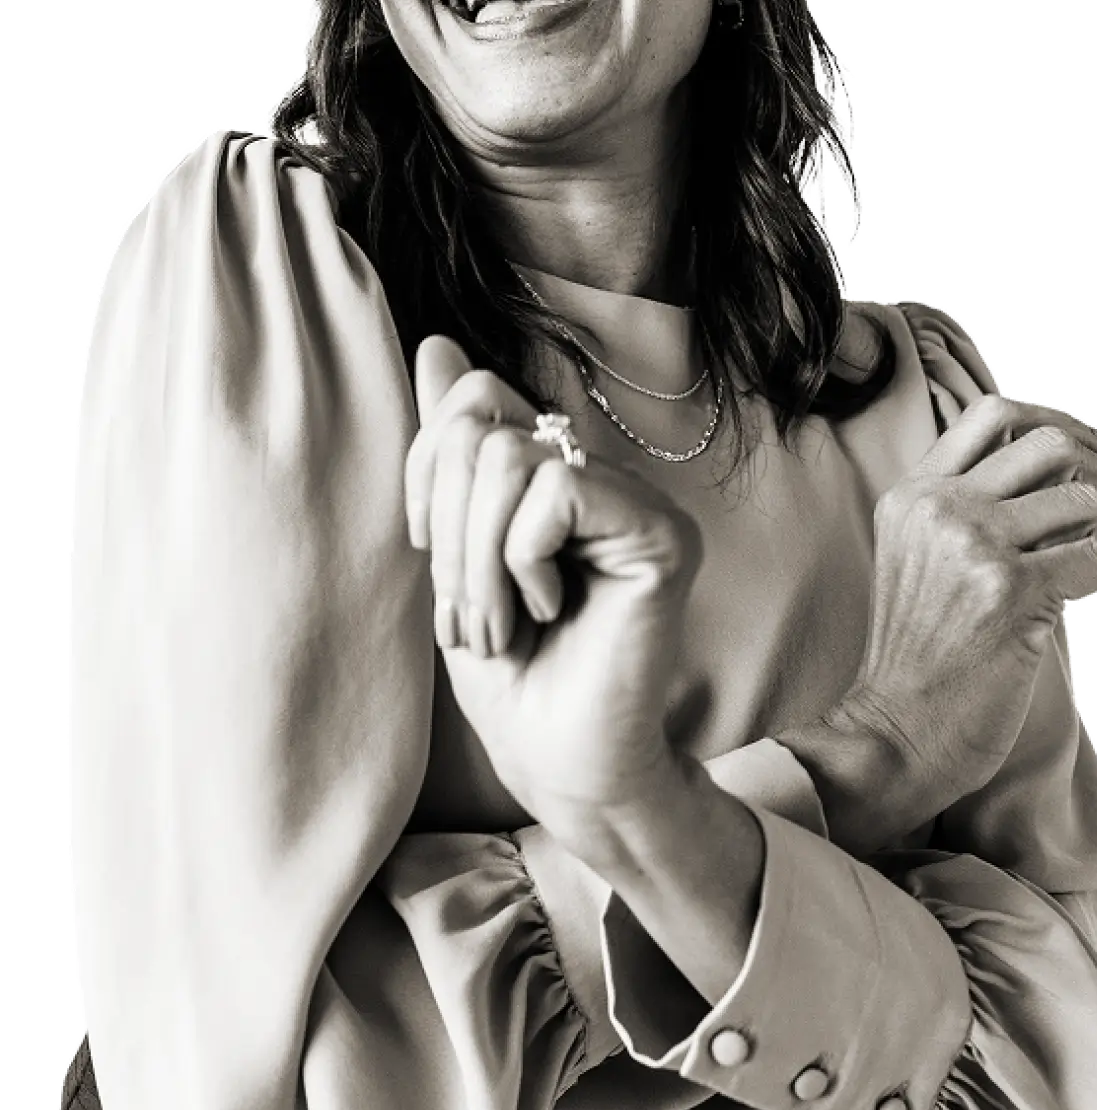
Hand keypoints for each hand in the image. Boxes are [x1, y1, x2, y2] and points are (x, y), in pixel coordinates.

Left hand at [405, 336, 702, 825]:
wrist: (559, 763)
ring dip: (477, 563)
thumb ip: (449, 451)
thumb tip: (435, 345)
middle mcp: (601, 471)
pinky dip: (521, 562)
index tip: (430, 552)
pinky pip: (556, 493)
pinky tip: (550, 610)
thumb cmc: (510, 672)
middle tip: (472, 613)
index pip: (473, 398)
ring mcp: (636, 500)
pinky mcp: (659, 536)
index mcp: (553, 468)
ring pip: (508, 458)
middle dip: (448, 534)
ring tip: (503, 624)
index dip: (425, 468)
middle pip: (480, 426)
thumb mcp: (452, 551)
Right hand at [834, 394, 1096, 816]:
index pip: (993, 416)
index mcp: (913, 494)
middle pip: (1049, 445)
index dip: (1058, 422)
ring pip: (1084, 499)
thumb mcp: (918, 564)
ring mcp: (973, 544)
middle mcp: (939, 507)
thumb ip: (963, 516)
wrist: (895, 731)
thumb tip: (1061, 487)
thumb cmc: (918, 662)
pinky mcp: (1010, 590)